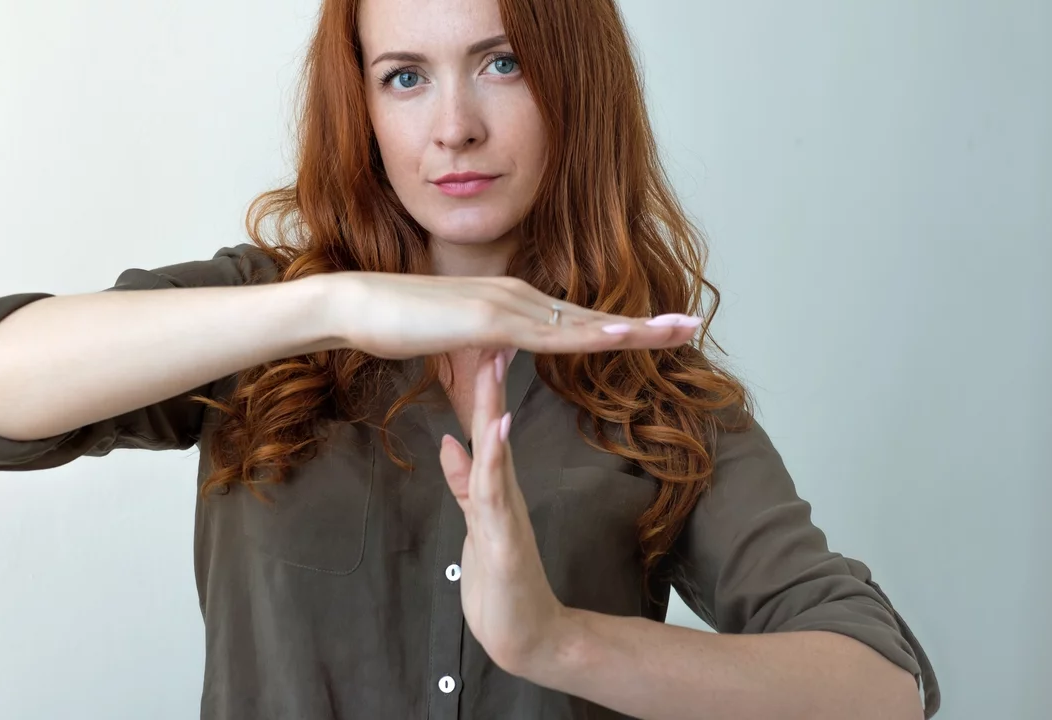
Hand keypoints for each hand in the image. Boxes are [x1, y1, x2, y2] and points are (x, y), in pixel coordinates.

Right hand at [329, 271, 701, 359]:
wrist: (358, 306)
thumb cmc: (397, 326)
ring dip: (634, 326)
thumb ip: (477, 360)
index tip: (657, 331)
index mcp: (512, 304)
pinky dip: (591, 335)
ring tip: (679, 329)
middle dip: (645, 323)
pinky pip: (550, 333)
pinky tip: (622, 337)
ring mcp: (507, 304)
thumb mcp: (450, 351)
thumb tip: (492, 369)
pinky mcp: (489, 319)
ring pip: (583, 322)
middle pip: (593, 316)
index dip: (618, 327)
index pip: (576, 320)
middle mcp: (518, 297)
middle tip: (693, 324)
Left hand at [437, 347, 570, 675]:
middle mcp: (504, 491)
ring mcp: (506, 513)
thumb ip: (464, 482)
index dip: (479, 384)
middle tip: (491, 330)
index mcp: (495, 486)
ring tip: (492, 366)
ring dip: (492, 409)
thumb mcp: (475, 522)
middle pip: (493, 427)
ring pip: (496, 452)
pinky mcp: (504, 539)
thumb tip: (450, 442)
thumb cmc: (501, 581)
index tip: (477, 339)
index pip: (485, 426)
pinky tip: (496, 431)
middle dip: (488, 381)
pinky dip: (494, 461)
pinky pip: (496, 494)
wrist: (527, 636)